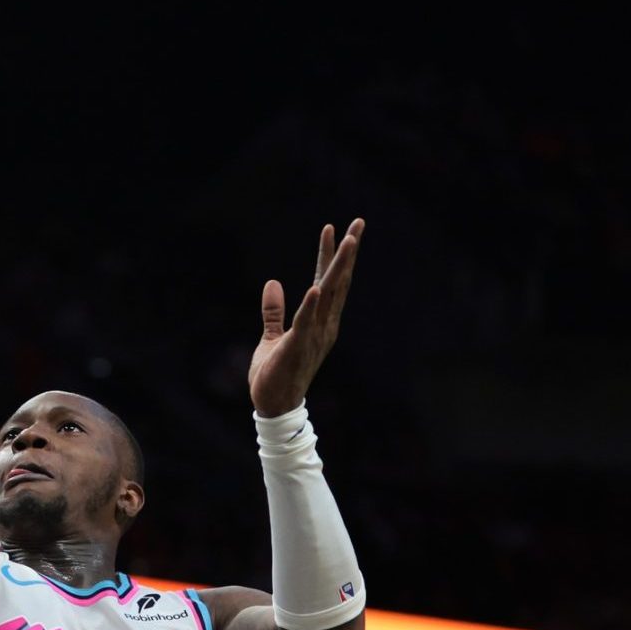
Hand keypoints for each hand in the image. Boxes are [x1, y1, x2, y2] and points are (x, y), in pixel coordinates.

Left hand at [249, 218, 363, 417]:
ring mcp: (314, 335)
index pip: (327, 281)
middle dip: (347, 252)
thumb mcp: (273, 336)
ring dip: (337, 268)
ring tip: (347, 241)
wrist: (274, 406)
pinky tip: (315, 285)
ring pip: (328, 295)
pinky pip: (306, 322)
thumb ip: (274, 311)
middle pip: (337, 282)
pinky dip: (311, 304)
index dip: (330, 255)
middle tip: (358, 223)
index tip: (334, 228)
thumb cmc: (275, 373)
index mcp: (318, 321)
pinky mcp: (297, 347)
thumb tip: (273, 283)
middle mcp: (323, 325)